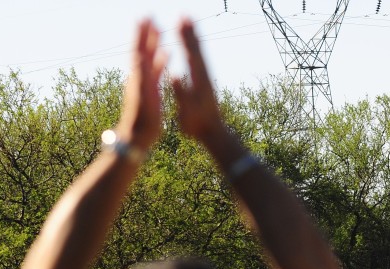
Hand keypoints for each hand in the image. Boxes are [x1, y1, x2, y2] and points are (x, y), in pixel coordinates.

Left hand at [115, 20, 166, 149]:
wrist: (137, 138)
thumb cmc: (142, 121)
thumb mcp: (143, 98)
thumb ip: (141, 76)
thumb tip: (139, 56)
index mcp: (138, 77)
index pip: (139, 50)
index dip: (142, 34)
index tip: (146, 17)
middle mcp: (139, 76)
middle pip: (142, 49)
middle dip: (147, 33)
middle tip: (151, 17)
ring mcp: (144, 82)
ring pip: (149, 57)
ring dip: (154, 43)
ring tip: (159, 29)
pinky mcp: (150, 89)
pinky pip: (156, 70)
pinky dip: (160, 60)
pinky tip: (167, 54)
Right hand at [172, 19, 228, 146]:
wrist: (214, 132)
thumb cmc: (198, 125)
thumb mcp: (187, 111)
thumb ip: (182, 94)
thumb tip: (175, 75)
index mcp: (199, 82)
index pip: (191, 56)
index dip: (185, 39)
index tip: (179, 24)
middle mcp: (204, 76)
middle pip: (196, 49)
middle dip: (189, 32)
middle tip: (184, 14)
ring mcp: (206, 77)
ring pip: (199, 52)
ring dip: (193, 35)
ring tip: (188, 19)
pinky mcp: (206, 80)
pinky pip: (200, 59)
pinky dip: (195, 46)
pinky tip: (191, 39)